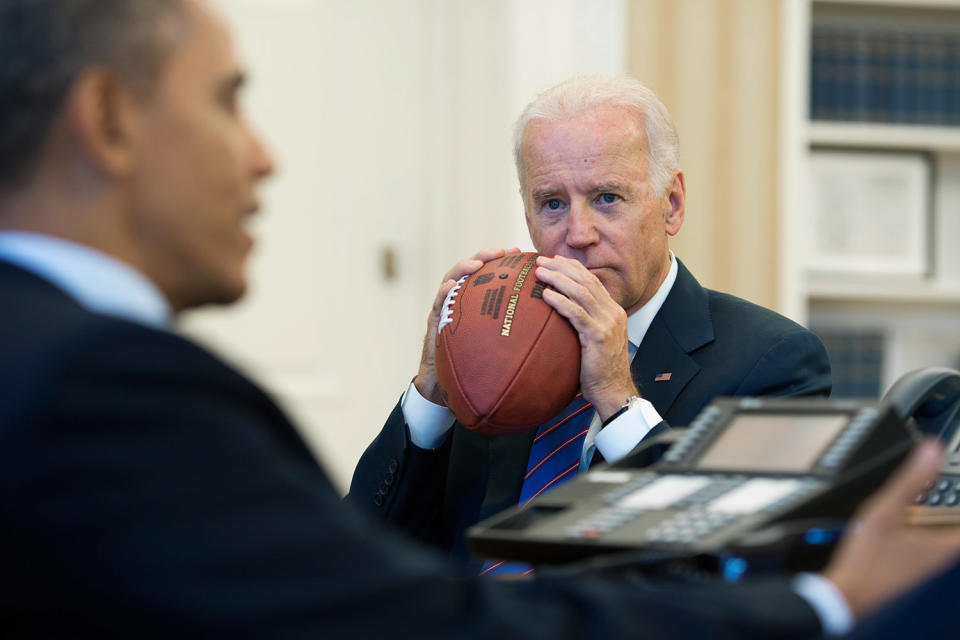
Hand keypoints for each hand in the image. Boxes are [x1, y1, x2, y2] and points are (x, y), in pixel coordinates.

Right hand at [413, 247, 521, 404]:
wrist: (448, 386)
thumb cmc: (476, 366)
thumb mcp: (499, 346)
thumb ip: (516, 332)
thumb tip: (550, 329)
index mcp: (475, 302)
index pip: (488, 275)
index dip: (501, 260)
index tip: (518, 252)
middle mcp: (459, 301)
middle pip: (468, 271)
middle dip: (483, 256)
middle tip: (499, 251)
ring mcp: (445, 310)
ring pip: (449, 281)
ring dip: (462, 268)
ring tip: (475, 264)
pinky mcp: (434, 323)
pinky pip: (437, 305)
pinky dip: (442, 294)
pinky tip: (450, 287)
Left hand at [533, 255, 637, 419]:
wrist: (613, 391)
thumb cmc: (598, 370)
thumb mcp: (593, 340)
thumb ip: (582, 324)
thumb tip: (558, 314)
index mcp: (612, 311)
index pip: (592, 281)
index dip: (572, 267)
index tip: (553, 260)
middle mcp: (613, 312)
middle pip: (586, 280)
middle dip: (562, 267)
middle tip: (541, 260)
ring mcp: (608, 323)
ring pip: (581, 292)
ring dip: (558, 279)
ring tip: (539, 272)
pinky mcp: (598, 336)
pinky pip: (577, 313)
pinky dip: (560, 301)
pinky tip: (546, 295)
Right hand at [822, 438, 959, 619]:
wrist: (849, 592)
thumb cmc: (867, 560)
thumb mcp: (886, 511)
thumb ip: (911, 480)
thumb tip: (931, 450)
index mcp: (946, 543)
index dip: (958, 493)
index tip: (953, 478)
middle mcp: (943, 555)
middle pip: (955, 523)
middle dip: (949, 502)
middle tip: (941, 481)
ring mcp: (930, 562)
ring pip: (944, 531)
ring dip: (938, 512)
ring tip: (922, 495)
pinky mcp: (915, 564)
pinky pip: (930, 539)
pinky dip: (923, 524)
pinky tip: (904, 517)